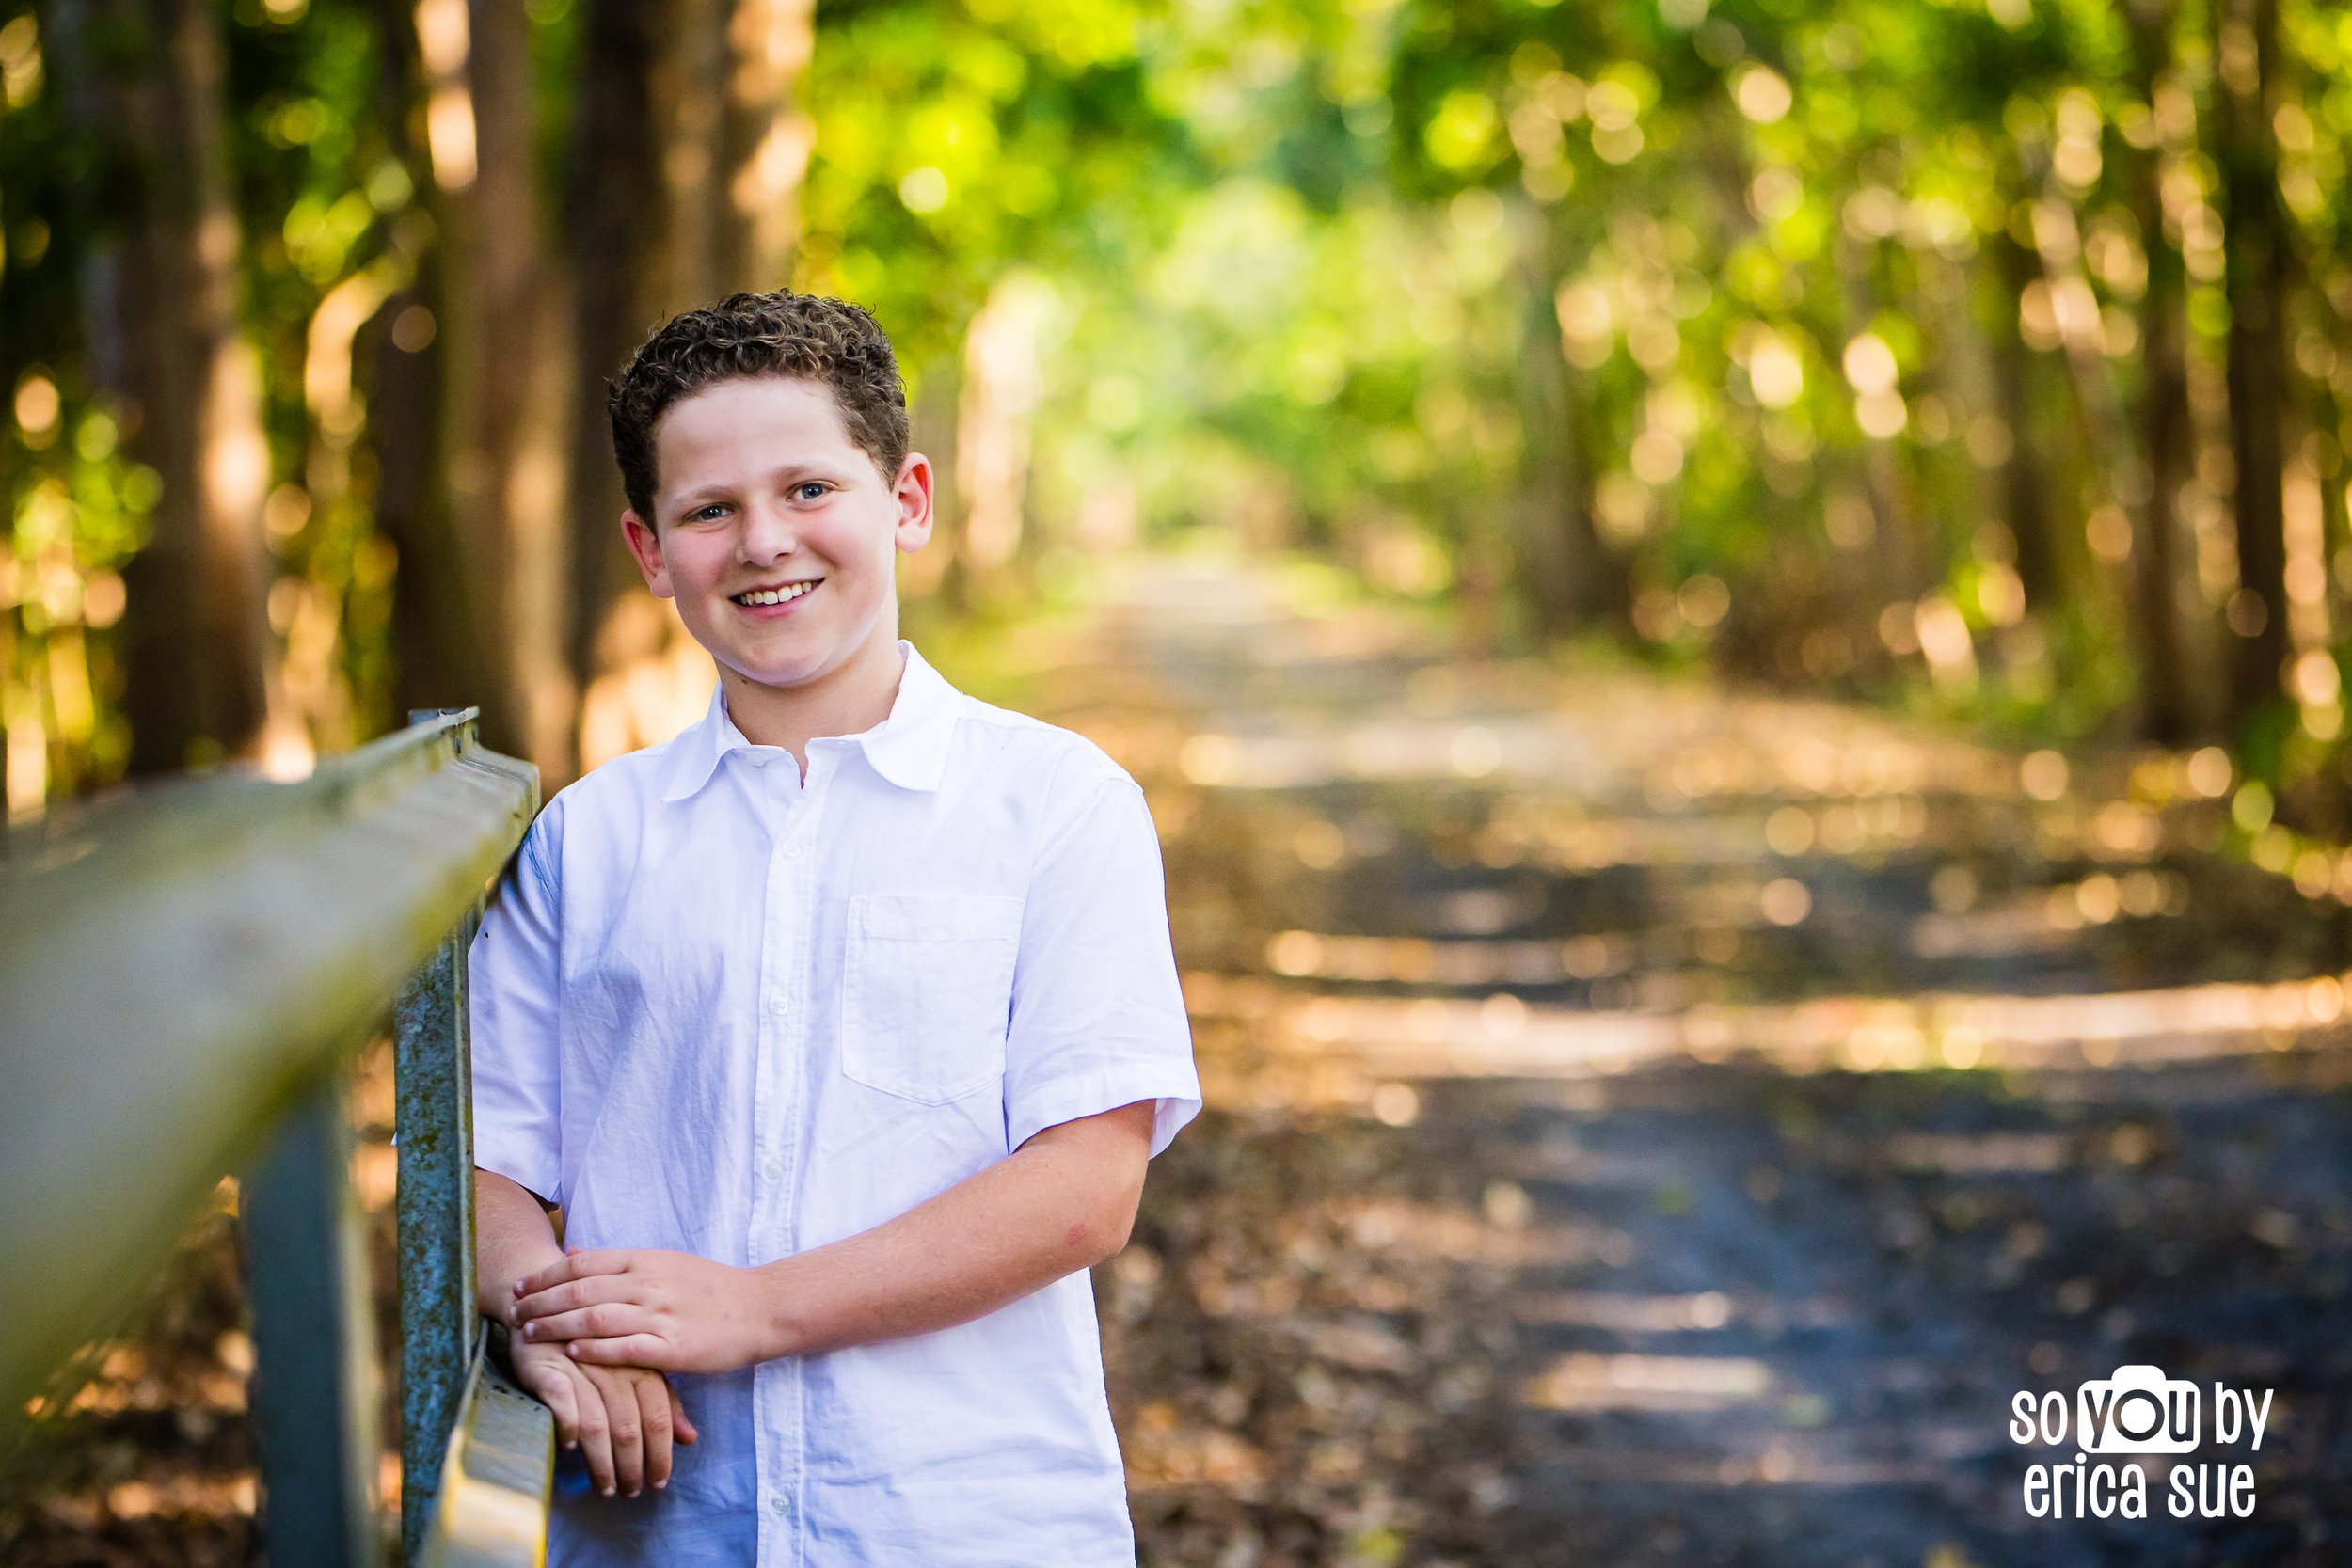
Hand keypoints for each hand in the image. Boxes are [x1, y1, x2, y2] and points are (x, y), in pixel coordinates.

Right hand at [508, 1333, 697, 1497]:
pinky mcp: (548, 1369)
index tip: (658, 1482)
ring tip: (604, 1488)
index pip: (658, 1417)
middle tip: (630, 1492)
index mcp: (642, 1366)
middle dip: (632, 1468)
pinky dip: (568, 1428)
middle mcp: (615, 1368)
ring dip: (602, 1463)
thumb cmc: (597, 1348)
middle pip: (629, 1427)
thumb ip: (664, 1402)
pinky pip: (562, 1403)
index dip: (660, 1454)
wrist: (545, 1310)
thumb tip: (690, 1438)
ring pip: (598, 1424)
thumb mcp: (637, 1369)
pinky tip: (570, 1448)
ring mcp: (581, 1369)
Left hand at [513, 1247, 775, 1374]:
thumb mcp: (663, 1262)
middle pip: (580, 1290)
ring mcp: (660, 1314)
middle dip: (540, 1303)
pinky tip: (572, 1353)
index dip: (544, 1276)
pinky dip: (595, 1349)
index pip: (581, 1265)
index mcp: (644, 1260)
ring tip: (529, 1335)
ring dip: (556, 1325)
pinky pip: (625, 1347)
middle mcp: (648, 1283)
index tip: (518, 1288)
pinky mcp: (672, 1346)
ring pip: (595, 1317)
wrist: (759, 1308)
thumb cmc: (709, 1287)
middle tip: (511, 1315)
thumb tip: (571, 1251)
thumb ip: (616, 1261)